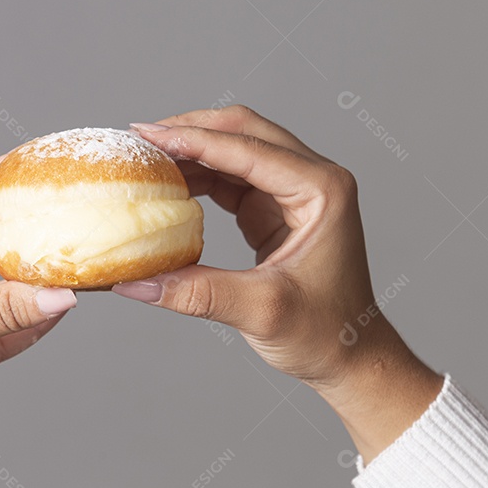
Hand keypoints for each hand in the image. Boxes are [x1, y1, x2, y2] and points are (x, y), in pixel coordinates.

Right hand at [121, 106, 441, 461]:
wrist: (352, 357)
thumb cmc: (326, 333)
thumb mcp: (260, 311)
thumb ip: (196, 292)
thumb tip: (135, 282)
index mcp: (322, 190)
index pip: (247, 149)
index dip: (193, 139)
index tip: (146, 135)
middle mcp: (313, 179)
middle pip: (243, 131)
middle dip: (191, 130)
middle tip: (140, 137)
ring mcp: (294, 191)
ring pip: (235, 149)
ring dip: (192, 151)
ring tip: (146, 158)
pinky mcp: (276, 208)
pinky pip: (231, 178)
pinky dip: (200, 176)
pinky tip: (167, 184)